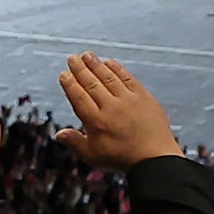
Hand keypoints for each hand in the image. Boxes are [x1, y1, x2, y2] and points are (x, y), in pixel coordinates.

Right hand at [59, 54, 182, 169]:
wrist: (155, 158)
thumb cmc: (121, 159)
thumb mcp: (93, 155)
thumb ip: (75, 142)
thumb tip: (57, 134)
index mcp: (96, 122)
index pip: (79, 98)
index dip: (70, 85)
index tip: (64, 74)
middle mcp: (111, 108)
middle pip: (92, 84)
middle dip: (80, 70)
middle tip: (72, 58)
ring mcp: (129, 101)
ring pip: (109, 78)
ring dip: (97, 65)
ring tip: (87, 55)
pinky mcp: (144, 97)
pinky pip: (128, 79)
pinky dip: (118, 69)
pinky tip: (110, 62)